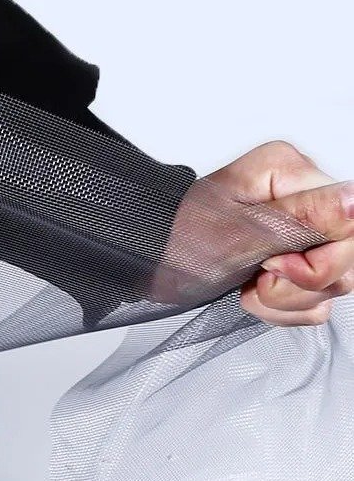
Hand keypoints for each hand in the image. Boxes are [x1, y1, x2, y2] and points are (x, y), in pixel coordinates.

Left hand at [152, 141, 353, 325]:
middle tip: (258, 276)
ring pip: (335, 282)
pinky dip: (285, 307)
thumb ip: (305, 218)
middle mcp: (301, 195)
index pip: (353, 226)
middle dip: (301, 285)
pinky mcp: (294, 257)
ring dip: (289, 298)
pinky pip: (316, 297)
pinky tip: (253, 292)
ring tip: (249, 283)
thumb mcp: (241, 232)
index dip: (322, 260)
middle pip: (349, 257)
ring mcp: (300, 229)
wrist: (147, 262)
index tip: (275, 265)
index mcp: (291, 173)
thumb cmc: (178, 241)